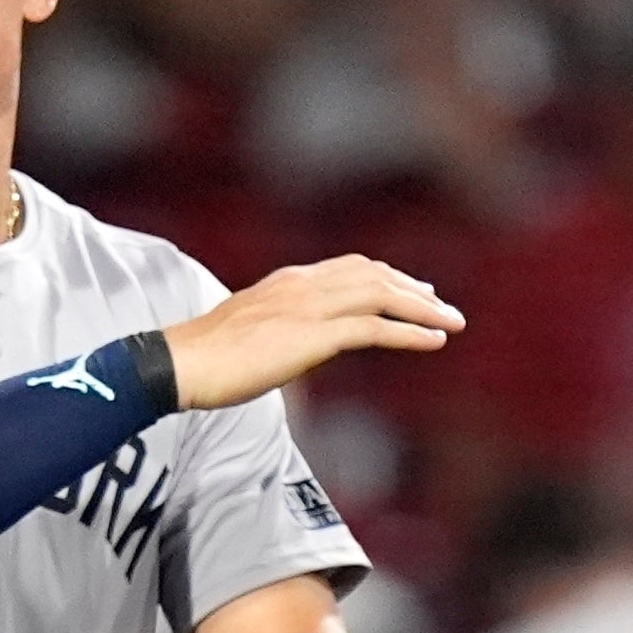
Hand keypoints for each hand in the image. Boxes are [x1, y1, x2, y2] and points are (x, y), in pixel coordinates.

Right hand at [163, 257, 462, 410]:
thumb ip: (274, 332)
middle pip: (373, 275)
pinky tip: (434, 340)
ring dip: (423, 309)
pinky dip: (410, 332)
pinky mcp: (315, 335)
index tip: (411, 289)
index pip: (348, 268)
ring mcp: (310, 307)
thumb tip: (286, 349)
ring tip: (452, 323)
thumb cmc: (202, 360)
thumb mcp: (244, 335)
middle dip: (413, 289)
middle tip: (443, 306)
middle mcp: (303, 285)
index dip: (385, 277)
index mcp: (287, 282)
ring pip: (382, 295)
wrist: (180, 364)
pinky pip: (375, 327)